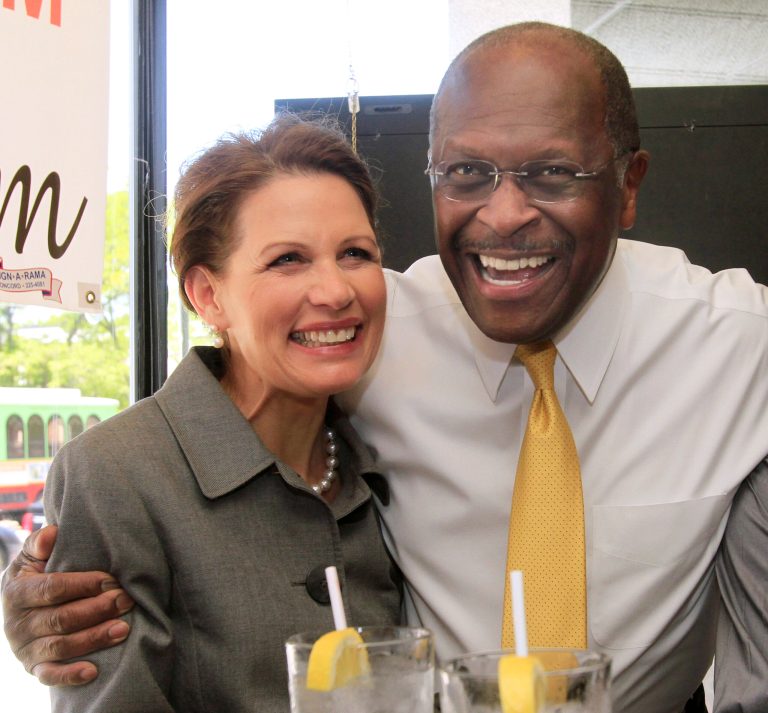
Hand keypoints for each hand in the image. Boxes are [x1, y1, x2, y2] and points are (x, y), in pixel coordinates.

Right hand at [2, 524, 134, 685]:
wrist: (22, 607)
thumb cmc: (37, 575)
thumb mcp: (32, 556)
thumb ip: (39, 543)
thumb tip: (52, 534)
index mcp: (17, 591)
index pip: (52, 588)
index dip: (84, 585)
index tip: (112, 580)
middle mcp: (17, 623)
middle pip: (60, 619)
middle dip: (97, 610)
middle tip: (126, 601)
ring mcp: (25, 648)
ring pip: (61, 646)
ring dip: (94, 638)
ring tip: (123, 629)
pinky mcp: (34, 667)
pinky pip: (50, 675)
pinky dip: (70, 675)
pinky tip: (93, 671)